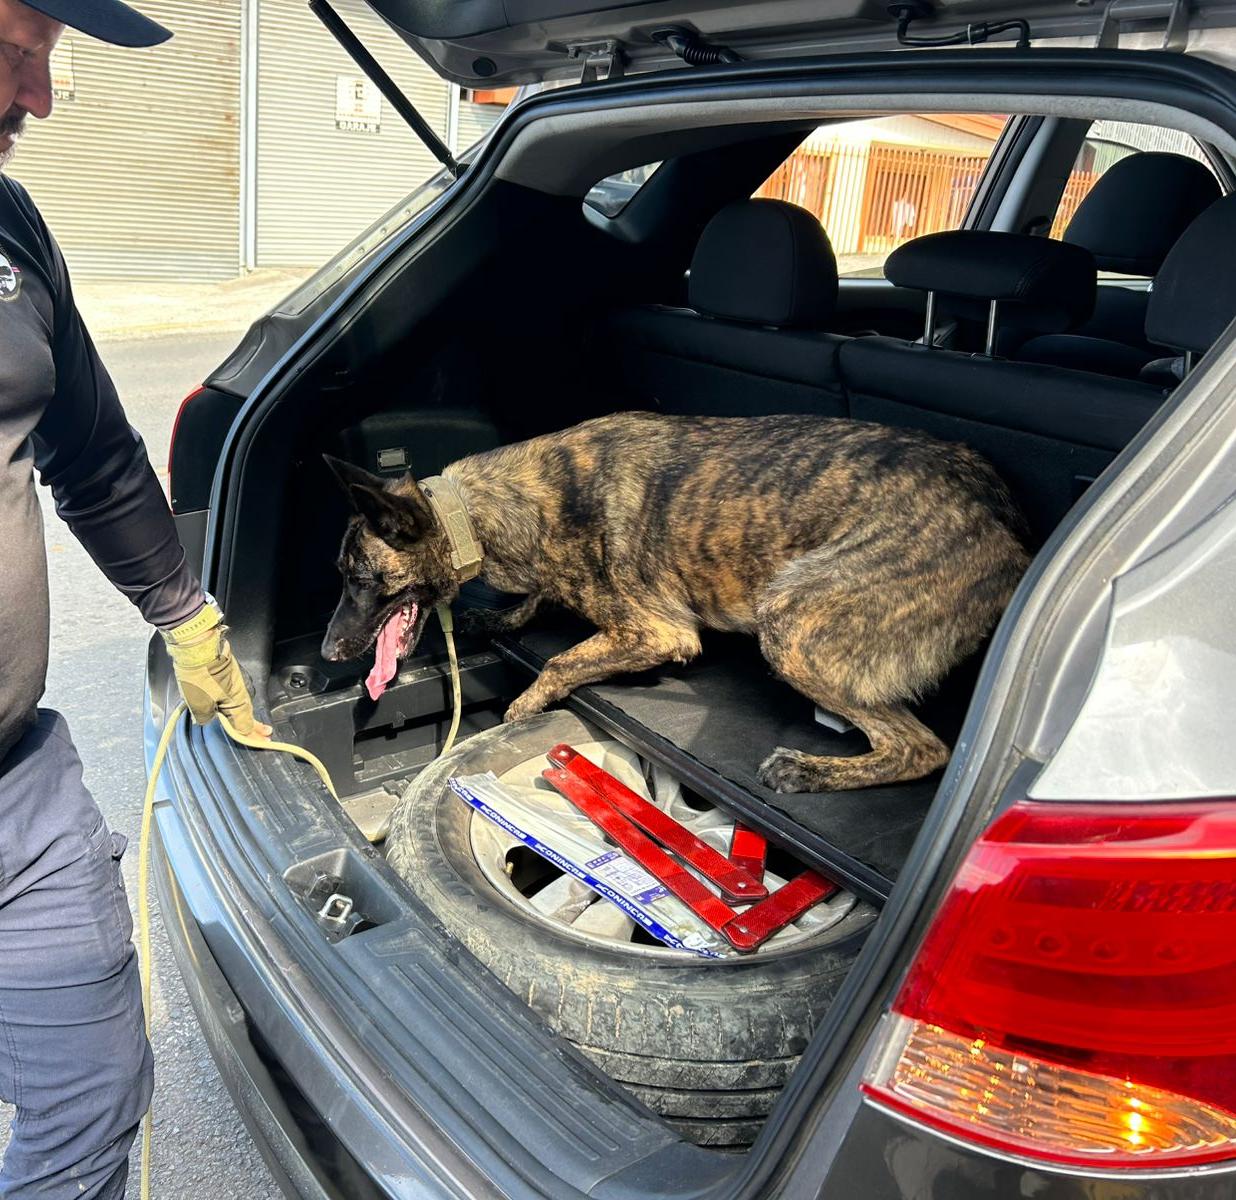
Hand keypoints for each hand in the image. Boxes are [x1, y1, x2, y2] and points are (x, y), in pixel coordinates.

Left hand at [161, 603, 271, 738]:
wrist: (199, 647)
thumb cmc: (200, 675)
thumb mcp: (198, 704)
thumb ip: (204, 717)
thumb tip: (205, 719)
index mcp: (237, 704)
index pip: (245, 726)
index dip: (252, 738)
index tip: (262, 743)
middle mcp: (240, 694)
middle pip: (247, 715)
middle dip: (255, 728)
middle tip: (265, 735)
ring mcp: (235, 684)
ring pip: (241, 705)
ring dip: (246, 716)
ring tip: (251, 724)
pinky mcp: (227, 676)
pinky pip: (234, 695)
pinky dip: (236, 704)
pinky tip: (232, 706)